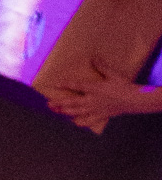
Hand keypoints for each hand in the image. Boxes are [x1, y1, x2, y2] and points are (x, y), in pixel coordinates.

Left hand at [45, 60, 161, 128]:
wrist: (132, 100)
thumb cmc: (123, 86)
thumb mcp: (112, 74)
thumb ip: (102, 66)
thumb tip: (93, 57)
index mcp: (94, 89)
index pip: (76, 86)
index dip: (65, 84)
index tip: (55, 84)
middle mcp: (91, 100)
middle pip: (71, 103)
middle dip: (59, 103)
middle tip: (48, 104)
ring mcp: (94, 110)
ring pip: (76, 113)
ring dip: (65, 112)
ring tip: (56, 111)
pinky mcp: (99, 116)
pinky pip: (86, 122)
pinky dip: (79, 122)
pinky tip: (74, 122)